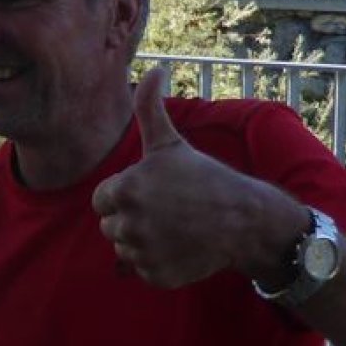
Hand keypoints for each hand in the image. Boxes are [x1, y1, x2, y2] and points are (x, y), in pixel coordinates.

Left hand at [91, 68, 301, 288]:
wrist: (243, 219)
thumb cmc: (203, 177)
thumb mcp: (170, 143)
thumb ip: (150, 108)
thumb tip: (153, 69)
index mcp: (124, 190)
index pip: (101, 200)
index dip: (123, 194)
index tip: (151, 192)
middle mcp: (128, 224)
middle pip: (110, 226)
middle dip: (131, 218)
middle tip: (164, 210)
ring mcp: (142, 253)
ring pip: (124, 249)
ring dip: (142, 241)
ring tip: (172, 227)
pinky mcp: (155, 276)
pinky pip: (142, 269)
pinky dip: (157, 262)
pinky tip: (179, 246)